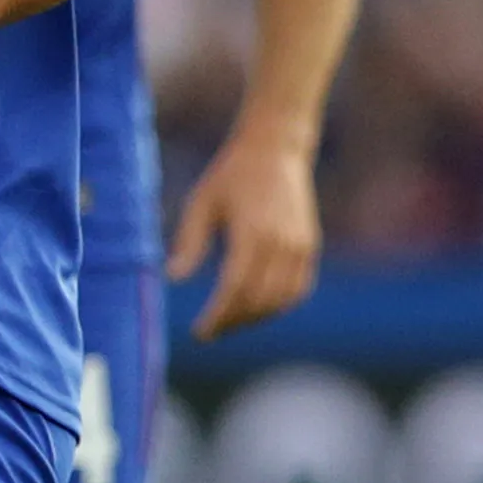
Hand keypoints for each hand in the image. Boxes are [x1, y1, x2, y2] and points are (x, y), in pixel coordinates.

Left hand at [167, 123, 320, 338]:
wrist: (274, 150)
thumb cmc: (230, 175)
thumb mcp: (201, 203)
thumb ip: (189, 242)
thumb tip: (173, 278)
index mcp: (251, 232)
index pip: (234, 288)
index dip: (217, 316)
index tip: (199, 332)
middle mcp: (280, 242)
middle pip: (257, 300)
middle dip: (232, 322)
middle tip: (210, 331)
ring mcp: (300, 245)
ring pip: (280, 300)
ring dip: (255, 318)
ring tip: (229, 322)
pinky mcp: (310, 246)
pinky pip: (298, 289)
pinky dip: (279, 306)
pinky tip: (256, 309)